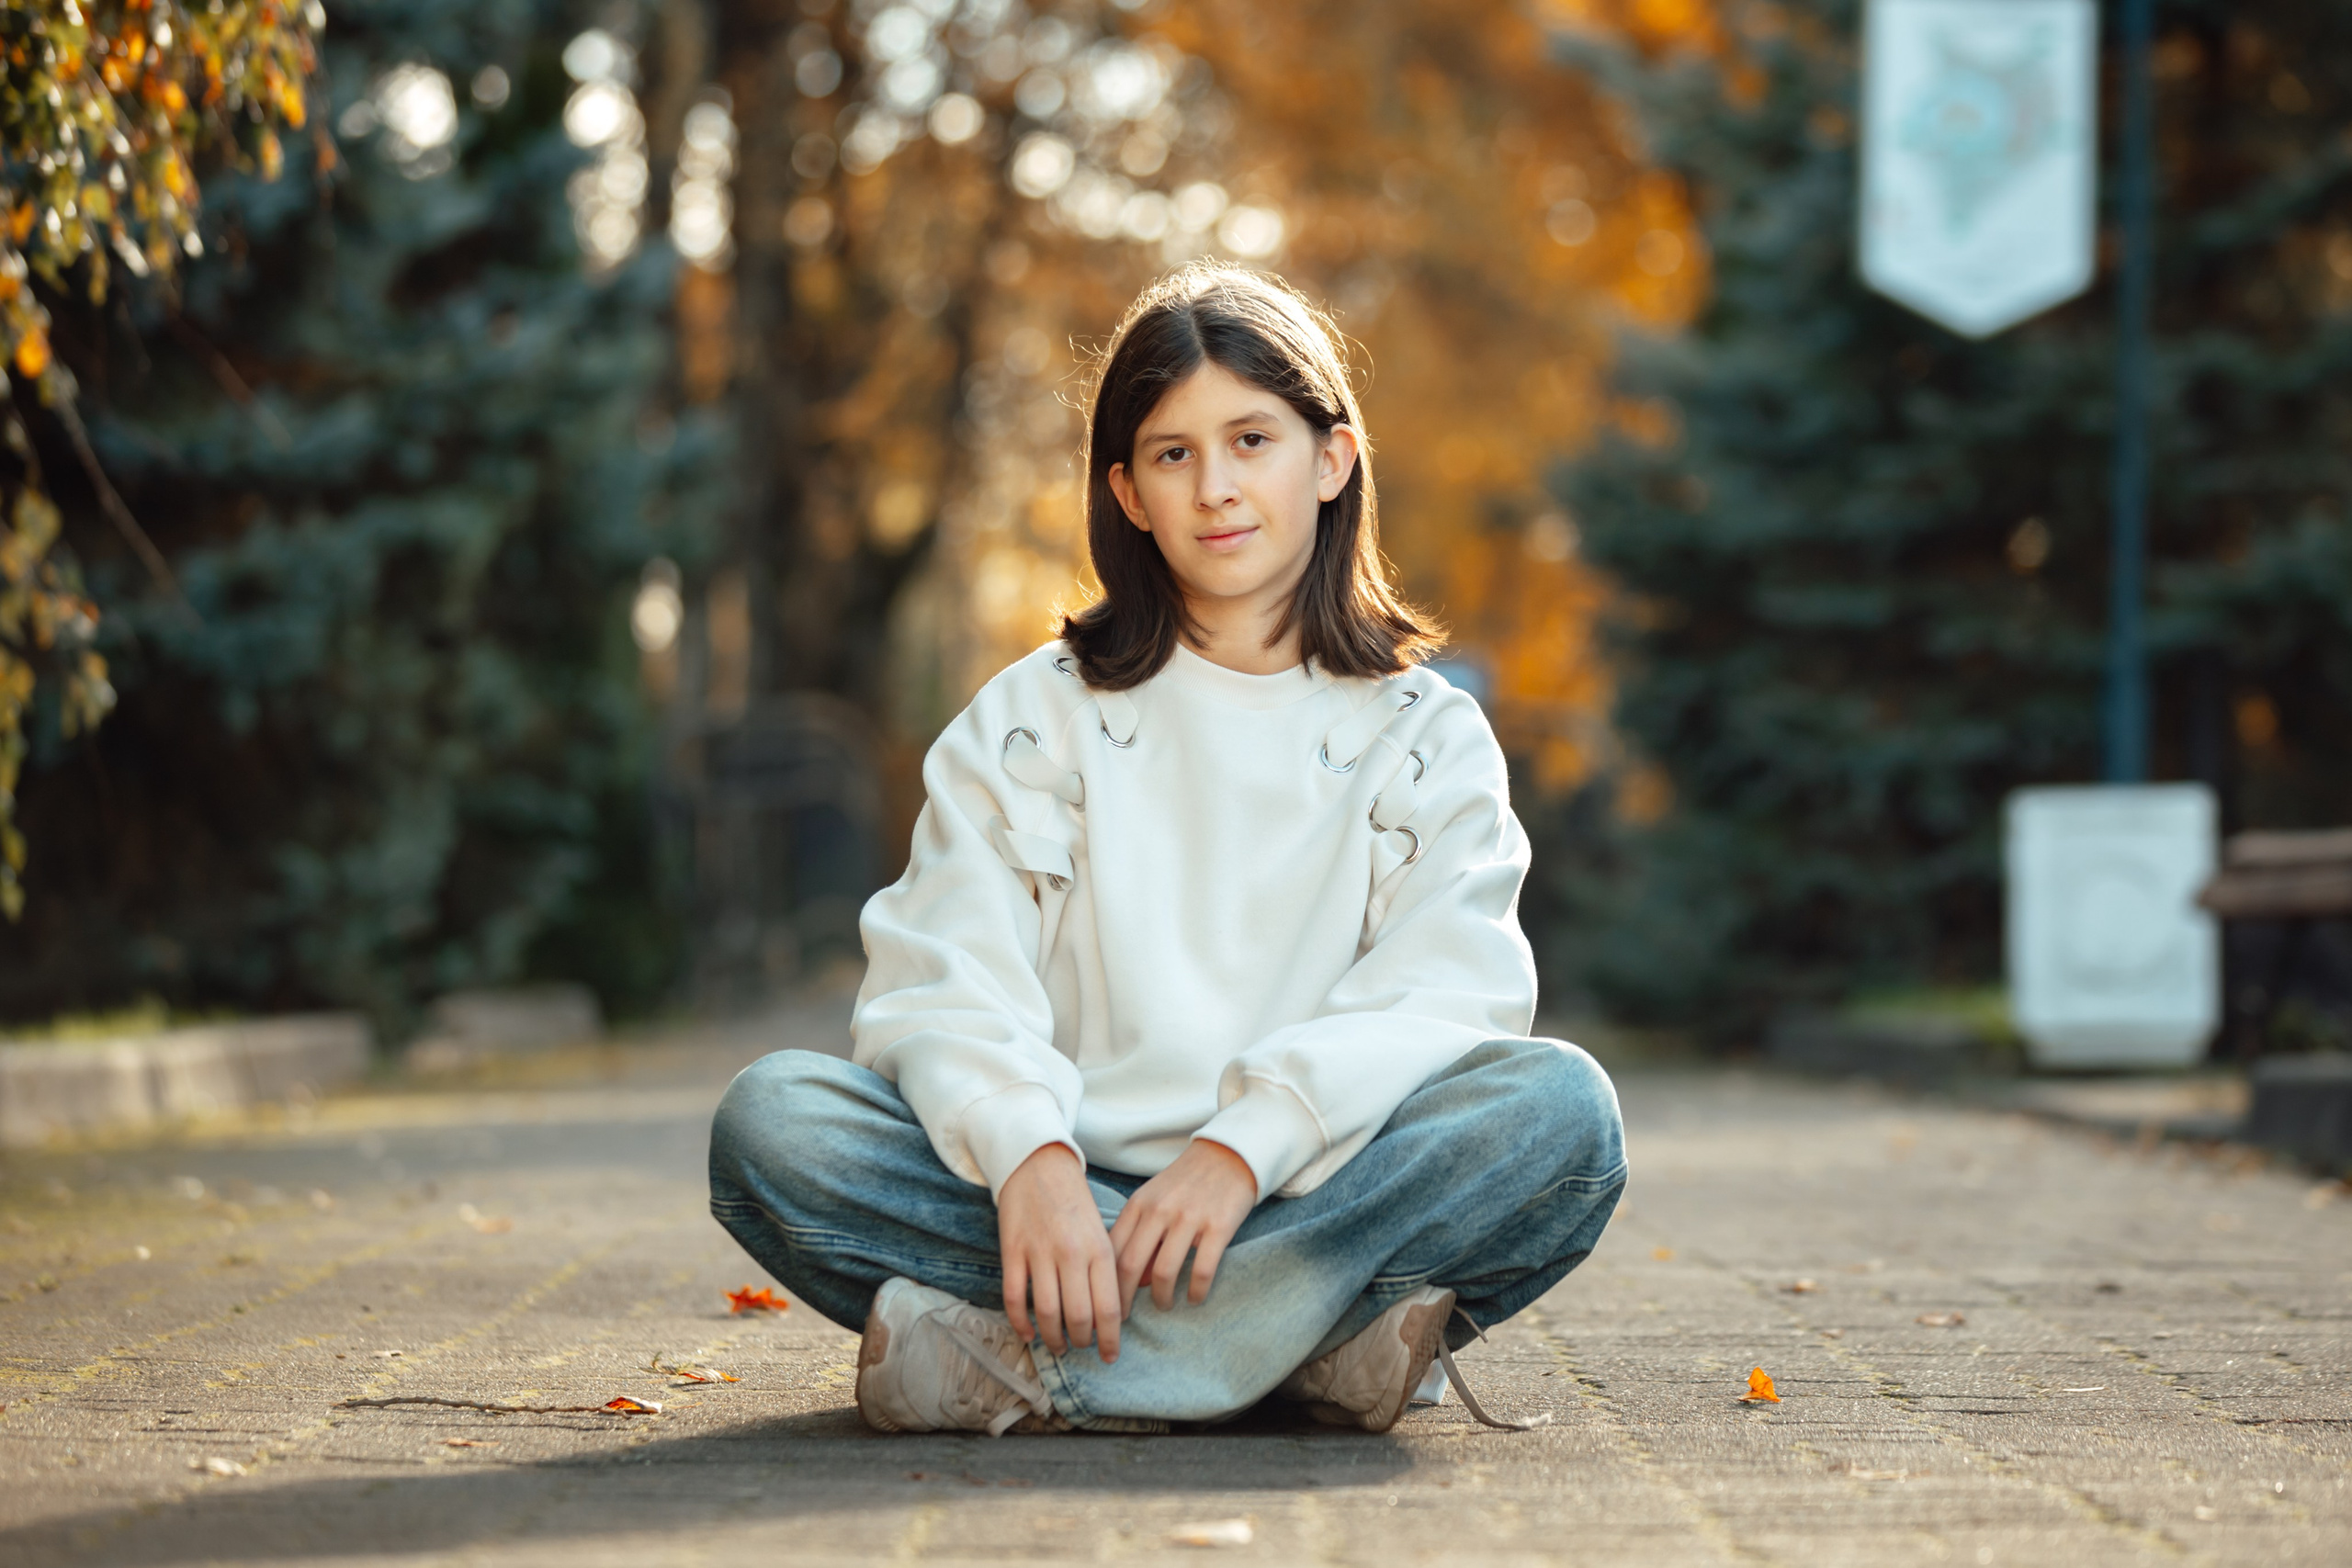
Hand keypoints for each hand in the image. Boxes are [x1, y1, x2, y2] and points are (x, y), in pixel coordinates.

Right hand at [996, 1143, 1121, 1362]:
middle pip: (1078, 1316)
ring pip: (1046, 1312)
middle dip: (1081, 1341)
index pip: (1109, 1308)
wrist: (1040, 1165)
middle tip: (1081, 1347)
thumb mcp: (1102, 1232)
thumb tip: (1111, 1315)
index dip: (1110, 1339)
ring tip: (1058, 1346)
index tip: (1110, 1356)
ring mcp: (1039, 1252)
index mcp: (1100, 1249)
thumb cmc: (1076, 1203)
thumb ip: (1108, 1271)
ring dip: (1053, 1338)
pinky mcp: (1012, 1251)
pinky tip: (1028, 1333)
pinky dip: (1020, 1323)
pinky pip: (1013, 1298)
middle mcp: (1071, 1253)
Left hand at [1110, 1139, 1257, 1316]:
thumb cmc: (1186, 1182)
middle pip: (1130, 1266)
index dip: (1104, 1283)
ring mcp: (1189, 1218)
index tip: (1105, 1304)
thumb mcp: (1154, 1200)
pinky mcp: (1218, 1226)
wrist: (1229, 1155)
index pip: (1111, 1251)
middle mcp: (1160, 1211)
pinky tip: (1194, 1297)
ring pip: (1164, 1272)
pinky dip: (1195, 1291)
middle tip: (1125, 1320)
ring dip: (1161, 1298)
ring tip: (1164, 1305)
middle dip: (1124, 1300)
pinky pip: (1201, 1270)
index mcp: (1139, 1204)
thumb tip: (1133, 1281)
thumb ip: (1138, 1235)